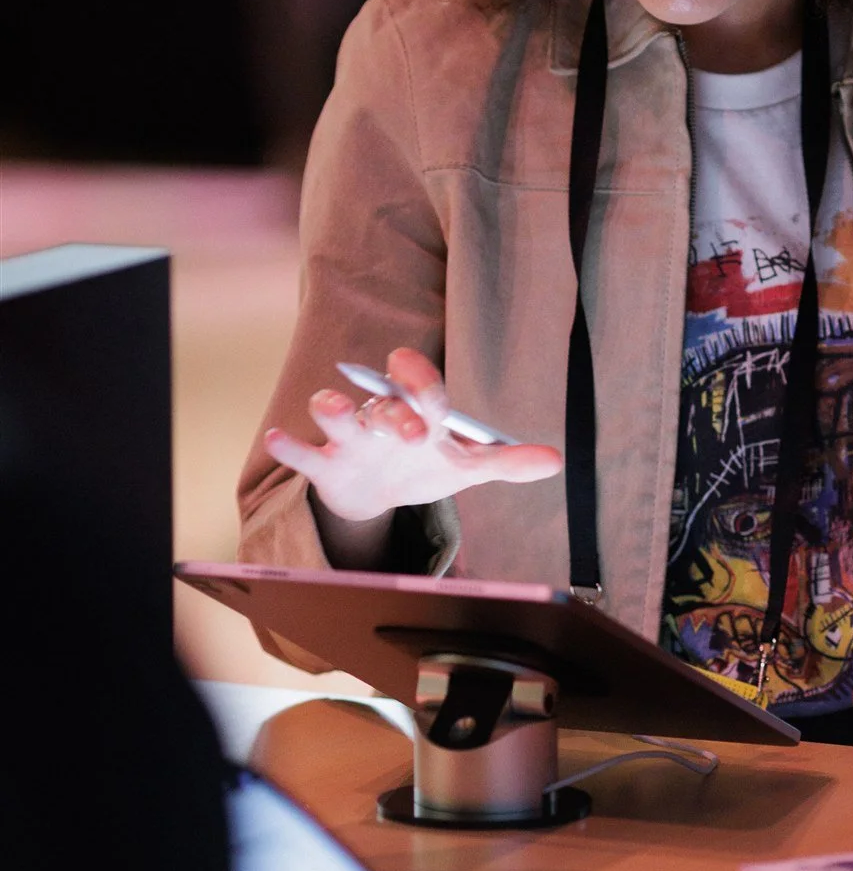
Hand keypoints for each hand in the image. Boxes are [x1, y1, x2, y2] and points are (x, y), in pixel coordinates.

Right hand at [264, 347, 561, 523]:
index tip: (421, 377)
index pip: (423, 387)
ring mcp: (350, 441)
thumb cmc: (423, 465)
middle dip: (396, 415)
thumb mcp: (465, 467)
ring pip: (337, 418)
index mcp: (420, 413)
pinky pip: (303, 454)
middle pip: (386, 407)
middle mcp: (383, 418)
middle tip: (410, 430)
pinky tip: (278, 439)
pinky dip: (289, 447)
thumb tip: (555, 462)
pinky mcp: (323, 467)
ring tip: (333, 408)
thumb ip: (506, 462)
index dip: (424, 381)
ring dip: (333, 411)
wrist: (380, 493)